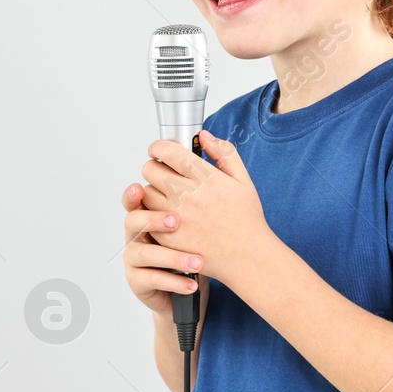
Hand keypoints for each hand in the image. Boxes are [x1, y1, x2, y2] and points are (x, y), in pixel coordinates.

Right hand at [120, 182, 202, 321]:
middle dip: (152, 220)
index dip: (135, 193)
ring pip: (144, 253)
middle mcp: (138, 235)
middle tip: (176, 222)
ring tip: (197, 262)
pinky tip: (192, 284)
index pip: (137, 198)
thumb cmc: (196, 248)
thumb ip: (198, 190)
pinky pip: (152, 279)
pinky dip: (173, 281)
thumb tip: (209, 157)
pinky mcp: (139, 281)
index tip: (142, 187)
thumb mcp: (200, 221)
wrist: (192, 287)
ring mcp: (135, 259)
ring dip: (172, 256)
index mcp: (149, 214)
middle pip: (133, 221)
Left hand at [139, 129, 270, 284]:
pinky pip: (147, 216)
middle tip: (162, 172)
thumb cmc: (246, 218)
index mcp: (206, 178)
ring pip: (145, 193)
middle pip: (150, 170)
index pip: (168, 152)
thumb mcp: (242, 179)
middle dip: (154, 167)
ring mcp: (176, 217)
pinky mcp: (167, 236)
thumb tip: (204, 135)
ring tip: (165, 194)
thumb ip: (224, 153)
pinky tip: (166, 214)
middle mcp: (188, 196)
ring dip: (152, 189)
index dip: (158, 147)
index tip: (158, 150)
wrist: (247, 256)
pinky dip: (152, 212)